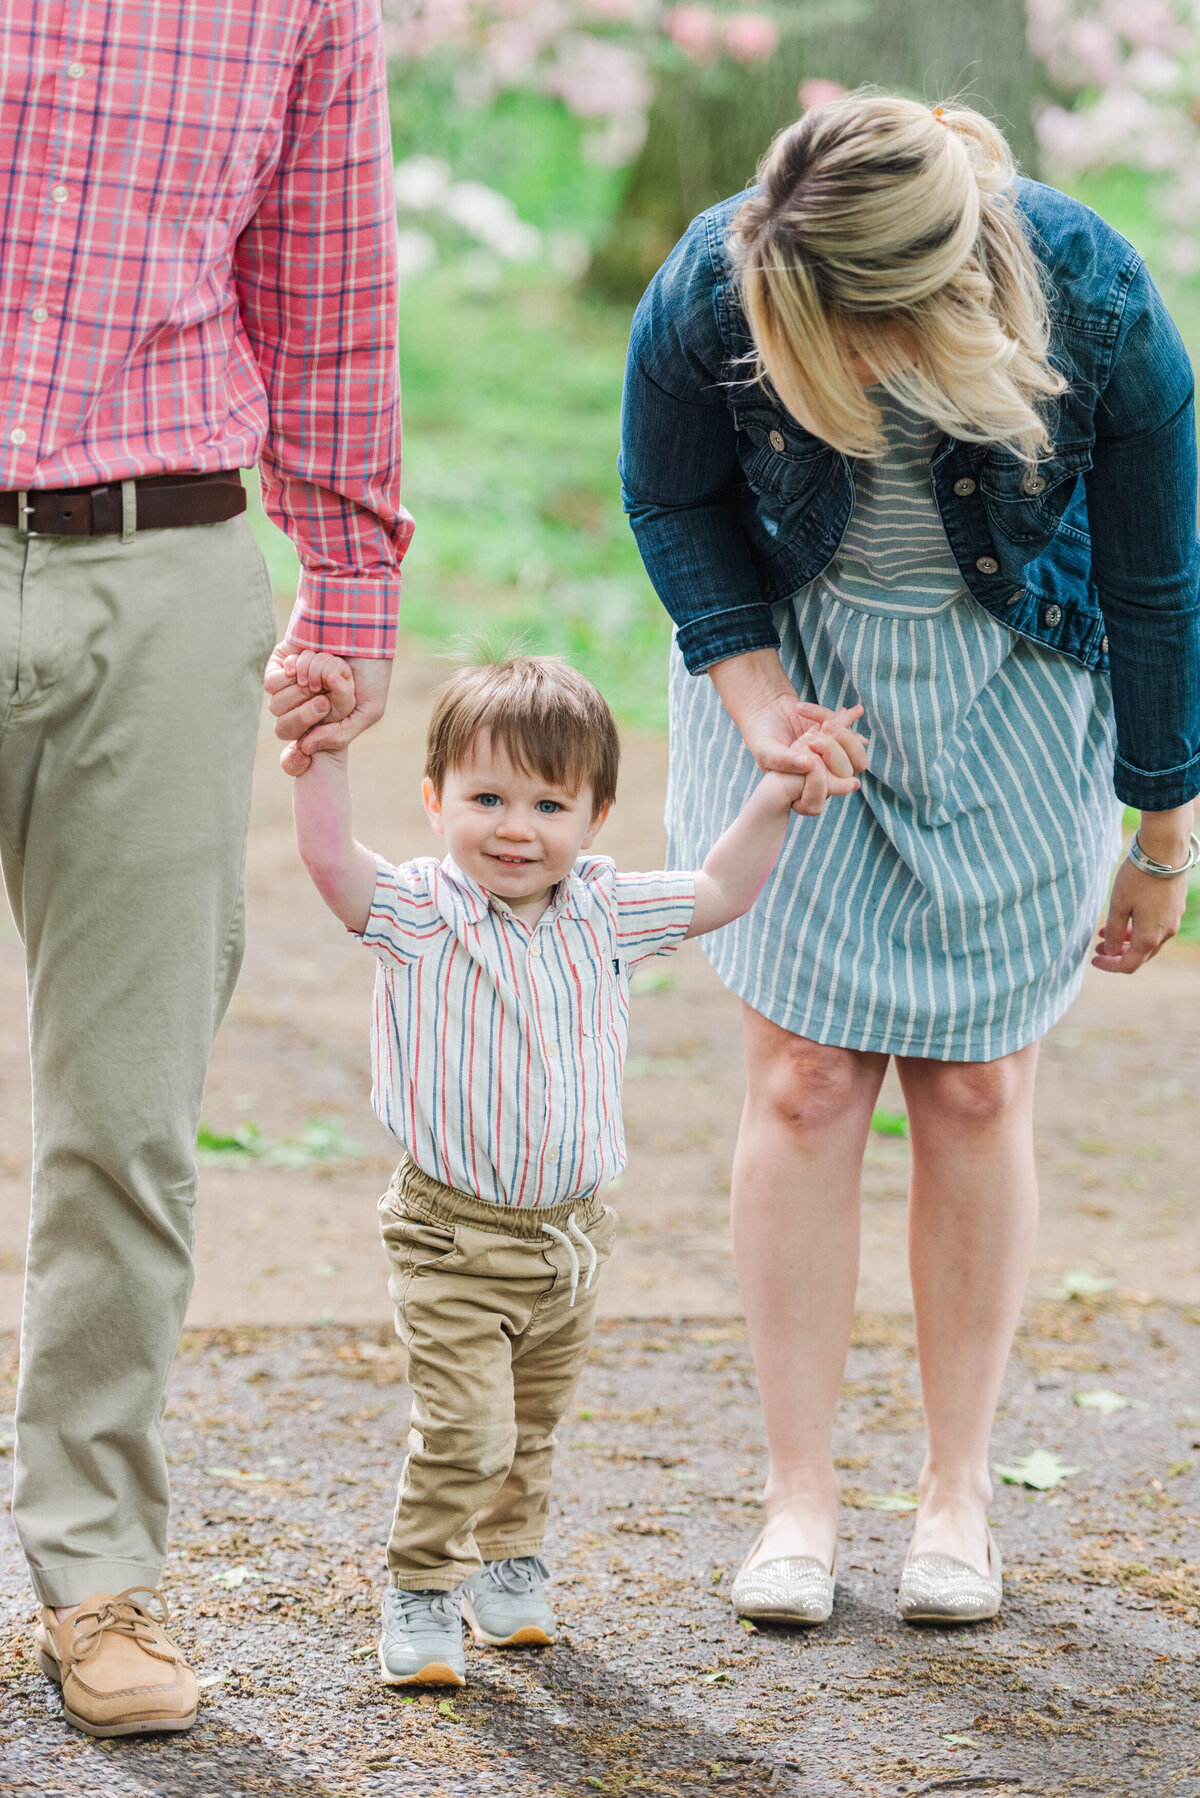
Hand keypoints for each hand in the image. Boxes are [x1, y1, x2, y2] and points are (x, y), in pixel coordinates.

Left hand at [265, 642, 391, 776]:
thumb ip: (340, 735)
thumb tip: (305, 748)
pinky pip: (273, 682)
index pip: (297, 751)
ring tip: (328, 670)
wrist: (363, 631)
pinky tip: (312, 659)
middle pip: (284, 728)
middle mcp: (302, 708)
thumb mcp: (368, 710)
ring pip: (278, 704)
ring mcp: (289, 687)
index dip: (294, 760)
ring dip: (307, 686)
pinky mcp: (278, 664)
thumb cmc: (371, 672)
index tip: (303, 758)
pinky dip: (296, 672)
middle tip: (326, 699)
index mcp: (321, 725)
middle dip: (307, 714)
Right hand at [706, 649, 868, 817]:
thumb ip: (784, 761)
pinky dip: (844, 718)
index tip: (809, 753)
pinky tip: (842, 711)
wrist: (766, 711)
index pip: (831, 789)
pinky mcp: (837, 732)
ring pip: (854, 748)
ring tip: (818, 724)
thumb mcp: (766, 751)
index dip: (826, 774)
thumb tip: (809, 764)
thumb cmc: (762, 737)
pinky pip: (848, 727)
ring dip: (839, 732)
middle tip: (810, 734)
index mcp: (809, 785)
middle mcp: (825, 772)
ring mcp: (833, 752)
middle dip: (833, 749)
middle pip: (848, 769)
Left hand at [1092, 858, 1188, 973]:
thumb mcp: (1118, 905)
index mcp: (1150, 937)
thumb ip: (1115, 932)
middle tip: (1098, 947)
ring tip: (1107, 932)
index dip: (1110, 966)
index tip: (1093, 960)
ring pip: (1149, 940)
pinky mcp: (1176, 907)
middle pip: (1141, 955)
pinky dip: (1139, 929)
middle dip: (1118, 953)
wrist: (1165, 851)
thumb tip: (1112, 951)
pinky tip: (1126, 918)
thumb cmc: (1138, 878)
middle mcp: (1166, 933)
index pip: (1129, 964)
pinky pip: (1157, 927)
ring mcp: (1173, 920)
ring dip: (1128, 940)